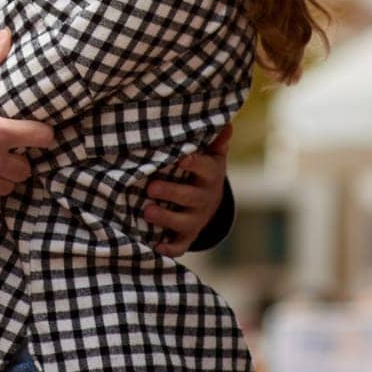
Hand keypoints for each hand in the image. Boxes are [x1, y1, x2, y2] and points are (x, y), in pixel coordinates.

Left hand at [143, 123, 231, 257]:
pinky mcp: (187, 235)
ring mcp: (196, 219)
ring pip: (182, 222)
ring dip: (165, 218)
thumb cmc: (204, 171)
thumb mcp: (213, 155)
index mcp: (209, 175)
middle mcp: (204, 198)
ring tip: (146, 212)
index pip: (205, 168)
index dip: (194, 164)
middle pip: (190, 197)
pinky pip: (179, 245)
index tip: (181, 158)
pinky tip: (154, 246)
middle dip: (171, 193)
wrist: (211, 203)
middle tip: (150, 187)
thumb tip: (226, 122)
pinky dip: (168, 248)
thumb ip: (216, 141)